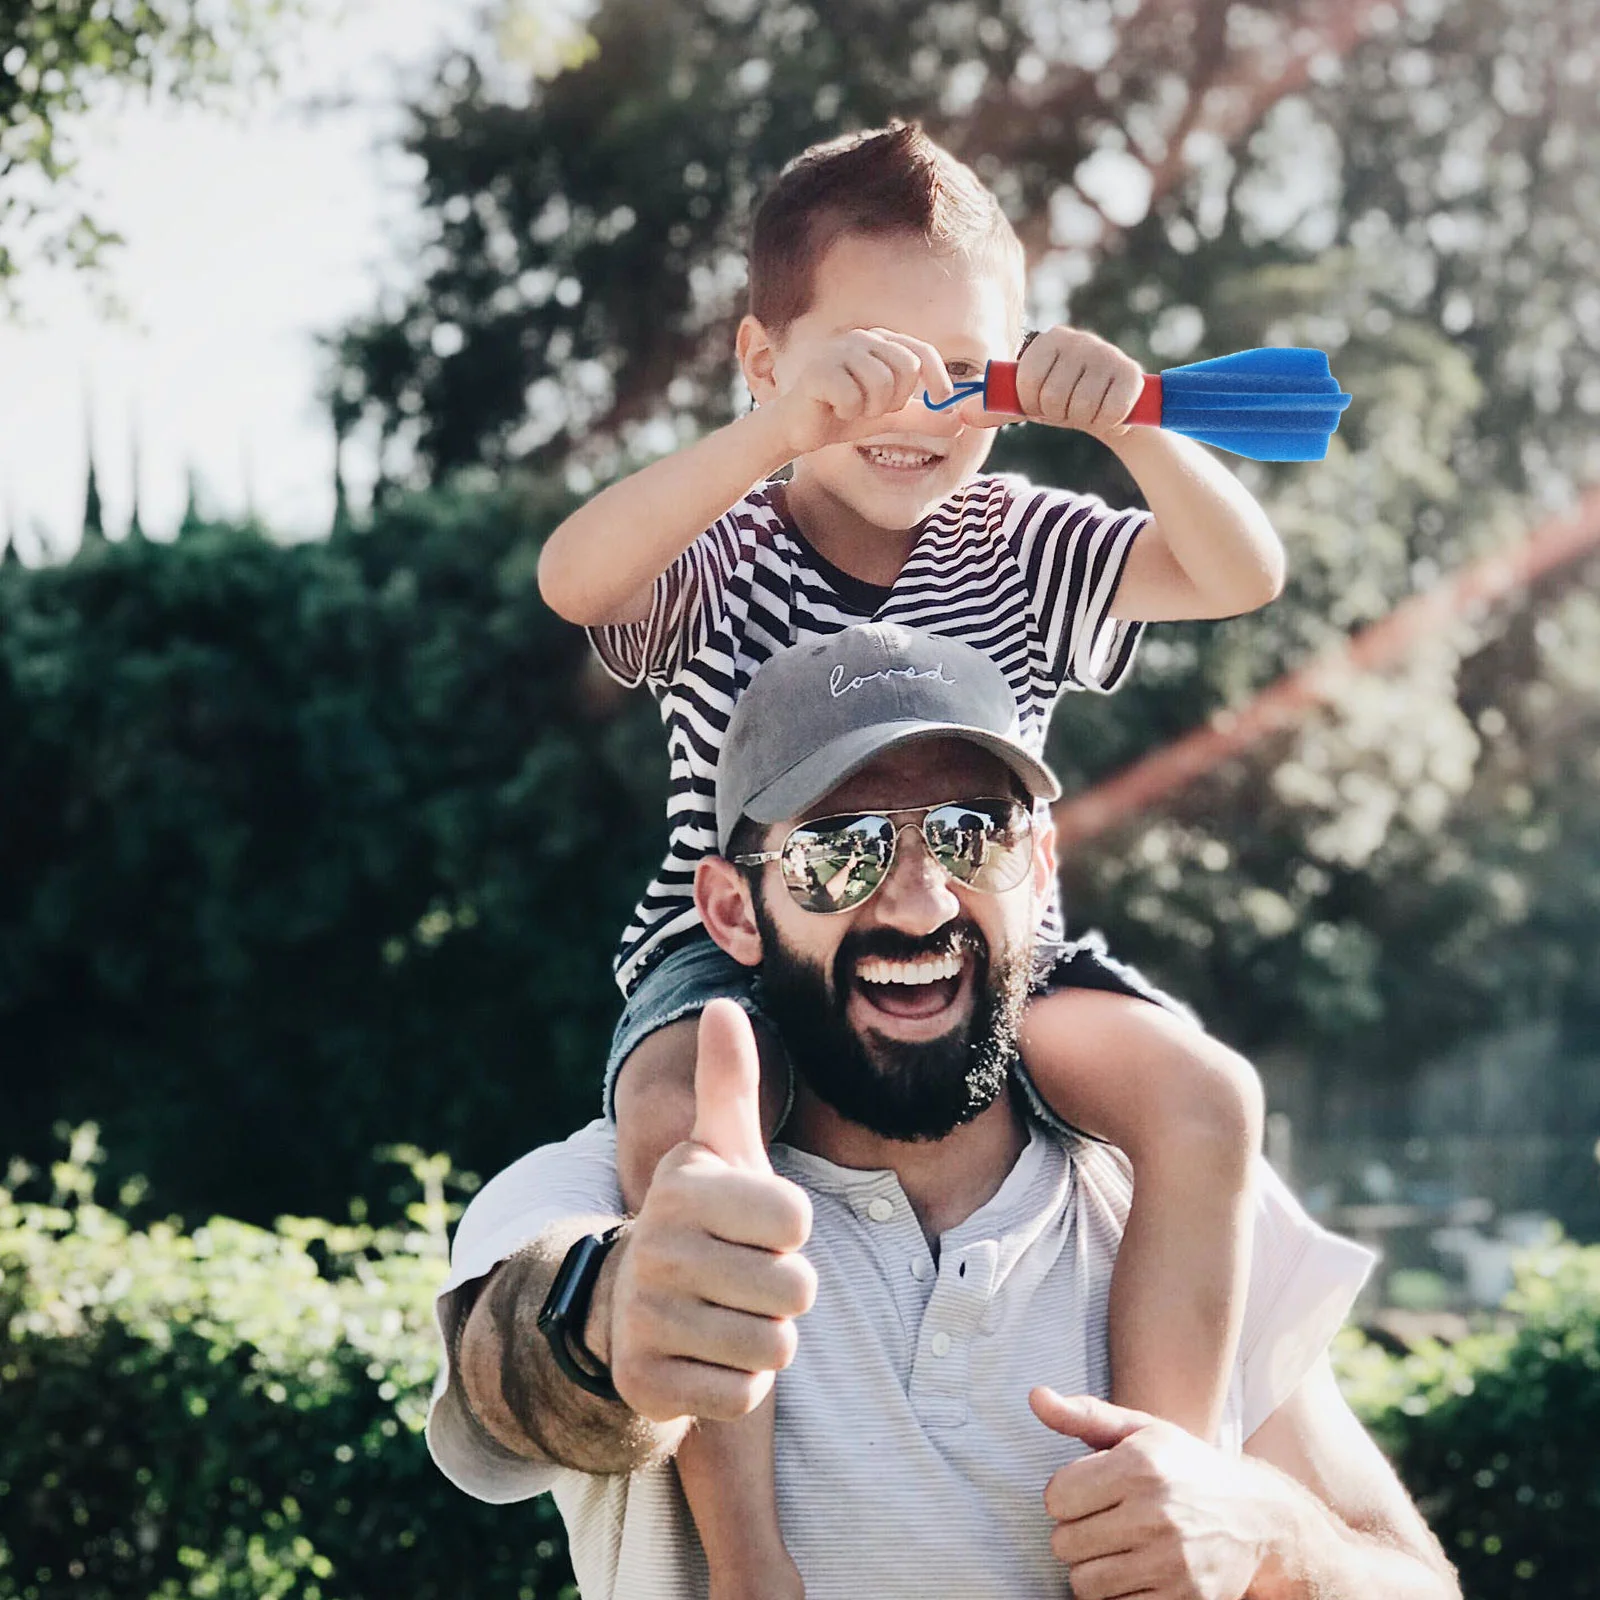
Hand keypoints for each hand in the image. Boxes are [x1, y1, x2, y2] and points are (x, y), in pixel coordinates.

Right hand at [608, 1001, 816, 1423]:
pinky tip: (708, 1356)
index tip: (754, 1226)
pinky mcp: (646, 1383)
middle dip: (785, 1291)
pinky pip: (744, 1396)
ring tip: (728, 1314)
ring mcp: (646, 1318)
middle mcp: (656, 1248)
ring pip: (774, 1347)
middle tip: (743, 1278)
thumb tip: (724, 1003)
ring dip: (765, 1339)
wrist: (636, 1304)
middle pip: (795, 1290)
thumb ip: (730, 1081)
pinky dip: (739, 1384)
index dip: (790, 1230)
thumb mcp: (720, 1149)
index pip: (797, 1219)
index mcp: (684, 1187)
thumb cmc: (707, 1219)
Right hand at [769, 328, 955, 456]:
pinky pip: (853, 397)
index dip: (939, 378)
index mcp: (881, 343)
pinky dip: (847, 412)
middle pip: (906, 368)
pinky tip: (833, 409)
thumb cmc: (843, 416)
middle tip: (873, 409)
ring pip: (881, 384)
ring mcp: (838, 350)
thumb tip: (959, 423)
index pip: (922, 353)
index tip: (943, 401)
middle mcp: (862, 339)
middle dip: (896, 400)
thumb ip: (922, 417)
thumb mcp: (890, 417)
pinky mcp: (818, 370)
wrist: (798, 429)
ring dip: (870, 409)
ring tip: (852, 409)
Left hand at [963, 327, 1141, 439]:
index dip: (1033, 404)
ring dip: (1083, 418)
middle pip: (1052, 398)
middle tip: (1068, 407)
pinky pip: (1108, 412)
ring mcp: (1107, 353)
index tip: (1043, 402)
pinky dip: (1107, 421)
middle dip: (1058, 413)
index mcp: (1049, 340)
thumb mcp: (1028, 403)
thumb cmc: (1064, 402)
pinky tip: (1109, 409)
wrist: (1111, 409)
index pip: (1026, 383)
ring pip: (1080, 408)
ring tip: (1088, 408)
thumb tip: (961, 414)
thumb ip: (996, 408)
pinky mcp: (1131, 373)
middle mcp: (1078, 339)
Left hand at [1031, 1388, 1271, 1599]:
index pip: (1056, 1497)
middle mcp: (1156, 1513)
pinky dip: (1115, 1595)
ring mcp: (1172, 1562)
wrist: (1259, 1519)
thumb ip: (1084, 1415)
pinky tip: (1133, 1573)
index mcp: (1140, 1465)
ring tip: (1116, 1549)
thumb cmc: (1187, 1467)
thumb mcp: (1141, 1430)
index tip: (1087, 1492)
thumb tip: (1035, 1397)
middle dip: (1075, 1533)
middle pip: (1064, 1543)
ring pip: (1084, 1583)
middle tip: (1103, 1522)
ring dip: (1091, 1569)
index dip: (1065, 1496)